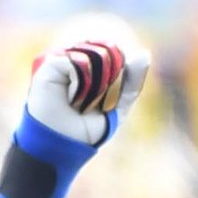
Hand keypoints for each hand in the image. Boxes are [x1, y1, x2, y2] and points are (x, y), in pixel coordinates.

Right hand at [25, 25, 151, 148]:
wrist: (61, 144)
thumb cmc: (86, 129)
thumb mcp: (119, 108)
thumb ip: (132, 83)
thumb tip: (144, 53)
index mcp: (96, 68)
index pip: (119, 56)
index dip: (121, 74)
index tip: (109, 100)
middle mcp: (80, 59)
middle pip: (110, 54)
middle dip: (109, 83)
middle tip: (93, 104)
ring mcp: (66, 59)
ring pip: (97, 56)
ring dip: (96, 86)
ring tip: (80, 102)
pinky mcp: (53, 63)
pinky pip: (80, 62)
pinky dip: (82, 85)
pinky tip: (71, 98)